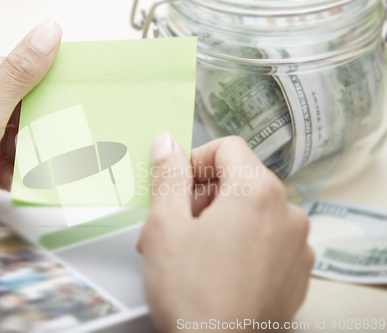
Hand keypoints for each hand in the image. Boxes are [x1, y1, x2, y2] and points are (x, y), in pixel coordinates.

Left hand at [0, 20, 61, 252]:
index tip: (66, 99)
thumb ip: (20, 74)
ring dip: (25, 153)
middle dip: (33, 127)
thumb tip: (47, 34)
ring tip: (37, 163)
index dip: (39, 88)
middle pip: (14, 107)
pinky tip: (19, 179)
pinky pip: (2, 161)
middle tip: (53, 136)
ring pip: (11, 137)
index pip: (10, 72)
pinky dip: (14, 171)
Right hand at [137, 133, 313, 331]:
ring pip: (253, 210)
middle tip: (173, 225)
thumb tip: (167, 143)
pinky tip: (217, 269)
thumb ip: (168, 176)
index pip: (227, 148)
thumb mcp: (165, 226)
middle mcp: (288, 213)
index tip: (176, 186)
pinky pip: (268, 239)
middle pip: (240, 180)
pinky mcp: (297, 272)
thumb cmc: (190, 294)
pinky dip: (242, 242)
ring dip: (220, 219)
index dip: (195, 161)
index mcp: (258, 192)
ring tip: (190, 251)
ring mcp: (298, 245)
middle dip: (202, 195)